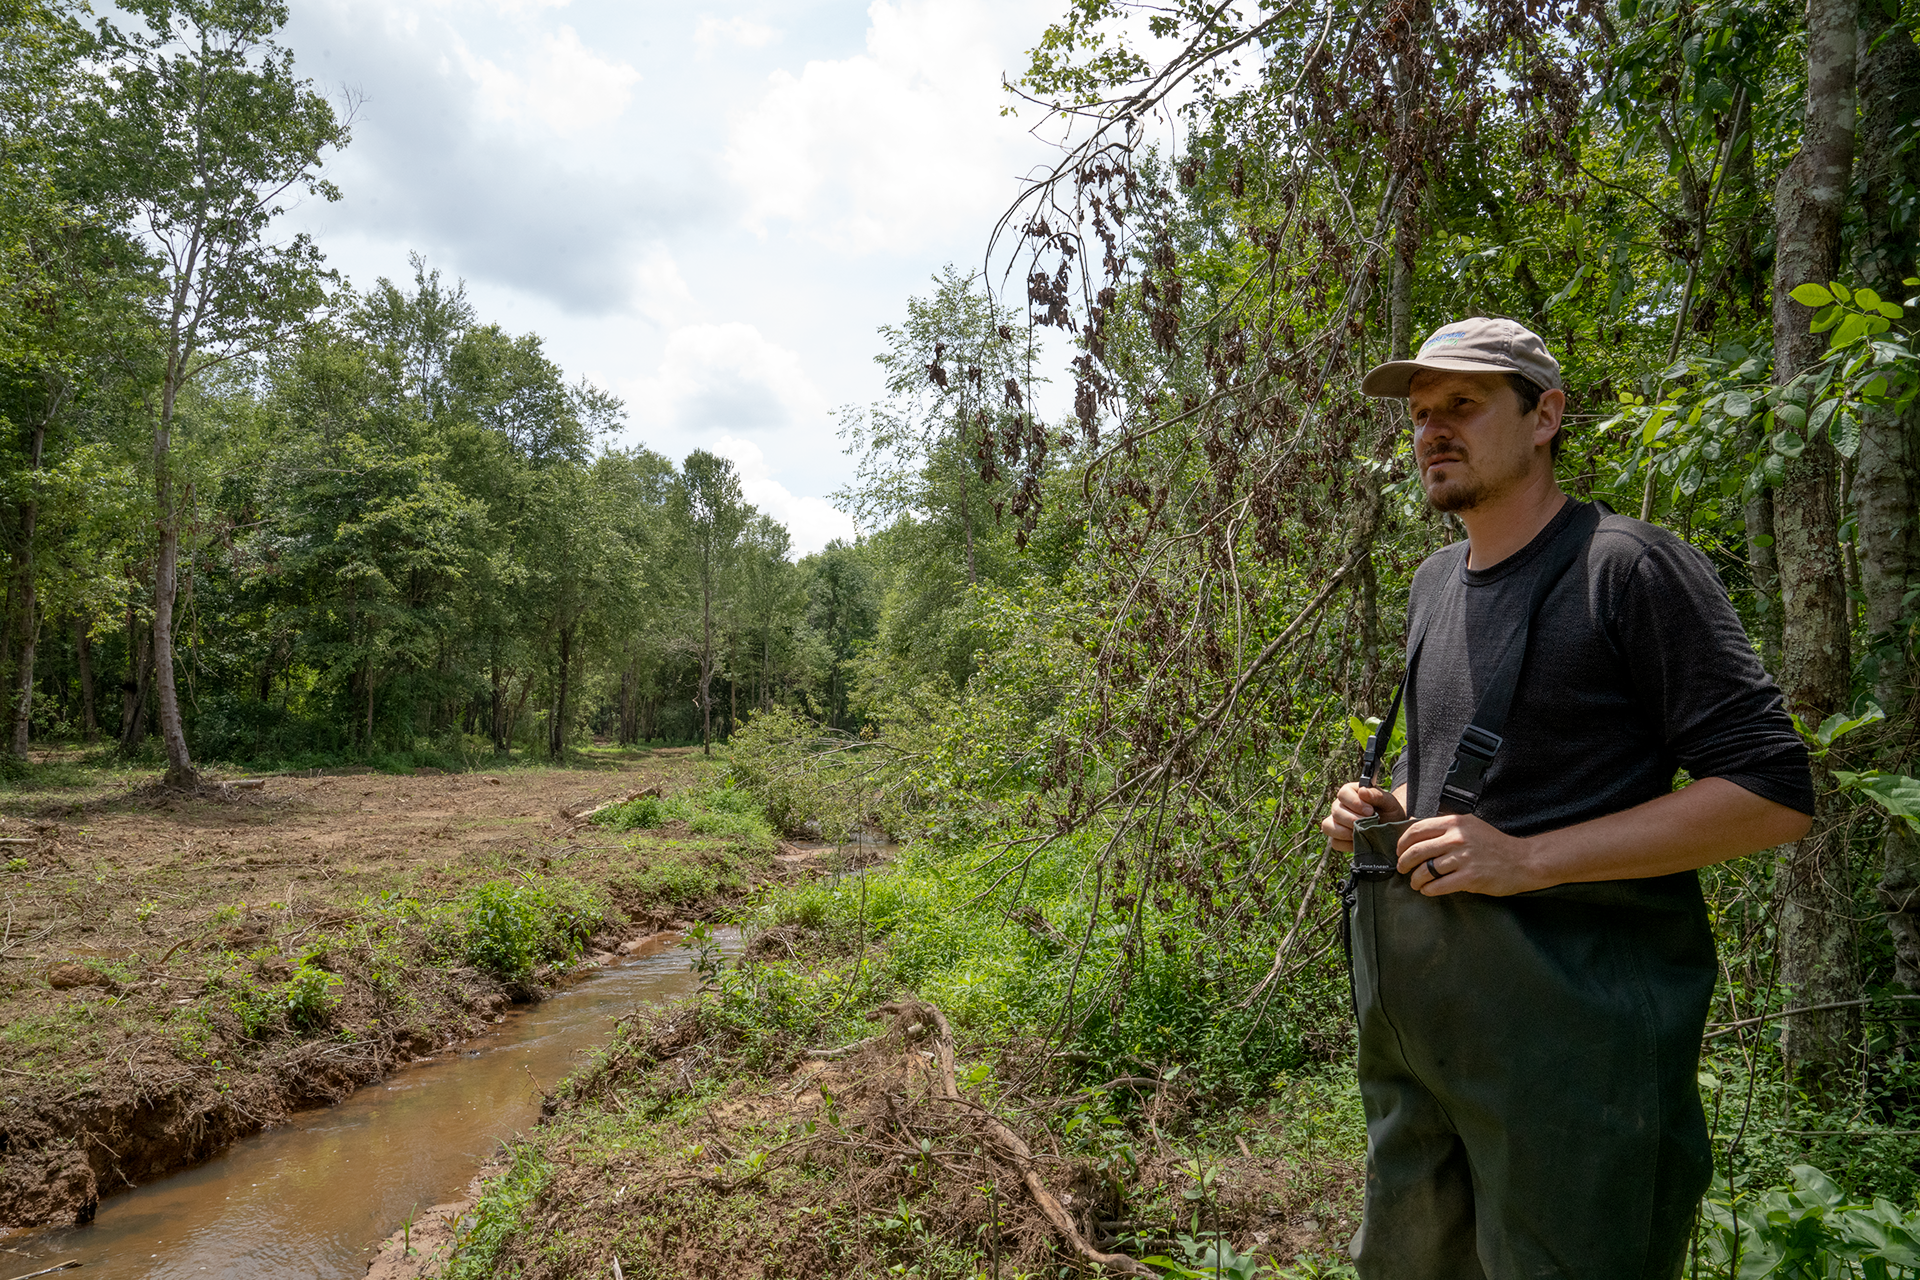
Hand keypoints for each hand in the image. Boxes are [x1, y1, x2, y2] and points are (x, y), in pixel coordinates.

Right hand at [1321, 783, 1407, 852]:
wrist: (1393, 828)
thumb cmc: (1390, 811)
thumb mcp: (1389, 802)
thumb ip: (1377, 795)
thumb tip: (1362, 791)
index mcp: (1350, 792)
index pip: (1343, 794)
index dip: (1354, 802)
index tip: (1370, 811)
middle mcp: (1340, 806)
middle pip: (1336, 811)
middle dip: (1352, 819)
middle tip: (1367, 823)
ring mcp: (1336, 822)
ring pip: (1328, 826)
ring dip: (1345, 832)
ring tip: (1361, 833)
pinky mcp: (1338, 838)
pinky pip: (1334, 842)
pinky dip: (1346, 844)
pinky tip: (1360, 841)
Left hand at [1397, 813, 1544, 895]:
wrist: (1523, 860)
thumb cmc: (1495, 844)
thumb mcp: (1470, 825)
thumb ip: (1446, 827)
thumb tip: (1416, 831)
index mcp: (1454, 823)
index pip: (1416, 830)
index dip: (1403, 842)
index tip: (1399, 851)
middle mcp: (1456, 838)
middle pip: (1416, 850)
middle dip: (1404, 862)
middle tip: (1402, 869)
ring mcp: (1463, 858)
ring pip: (1425, 870)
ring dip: (1415, 879)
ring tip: (1415, 883)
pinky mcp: (1469, 877)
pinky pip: (1438, 885)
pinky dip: (1428, 890)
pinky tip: (1427, 890)